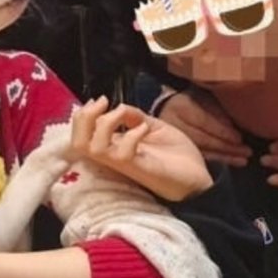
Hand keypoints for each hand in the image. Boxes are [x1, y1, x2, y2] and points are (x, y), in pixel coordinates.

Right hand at [70, 97, 213, 200]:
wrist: (200, 177)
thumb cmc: (176, 156)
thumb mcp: (154, 127)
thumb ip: (135, 117)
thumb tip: (118, 105)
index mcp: (114, 146)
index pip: (81, 134)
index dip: (83, 115)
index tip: (99, 100)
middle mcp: (113, 156)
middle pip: (77, 143)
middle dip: (84, 118)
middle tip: (102, 102)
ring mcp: (124, 165)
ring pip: (92, 148)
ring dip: (103, 124)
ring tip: (121, 113)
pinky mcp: (138, 170)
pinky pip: (121, 155)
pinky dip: (130, 135)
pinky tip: (144, 129)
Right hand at [155, 89, 251, 166]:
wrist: (169, 108)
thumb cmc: (193, 100)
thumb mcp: (204, 97)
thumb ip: (216, 109)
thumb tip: (233, 125)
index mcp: (181, 107)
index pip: (203, 121)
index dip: (222, 131)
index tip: (239, 138)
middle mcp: (174, 125)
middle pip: (202, 139)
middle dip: (226, 146)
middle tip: (246, 151)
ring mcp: (175, 140)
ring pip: (202, 151)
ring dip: (225, 156)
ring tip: (243, 159)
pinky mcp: (180, 150)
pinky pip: (201, 157)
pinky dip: (219, 159)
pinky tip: (233, 161)